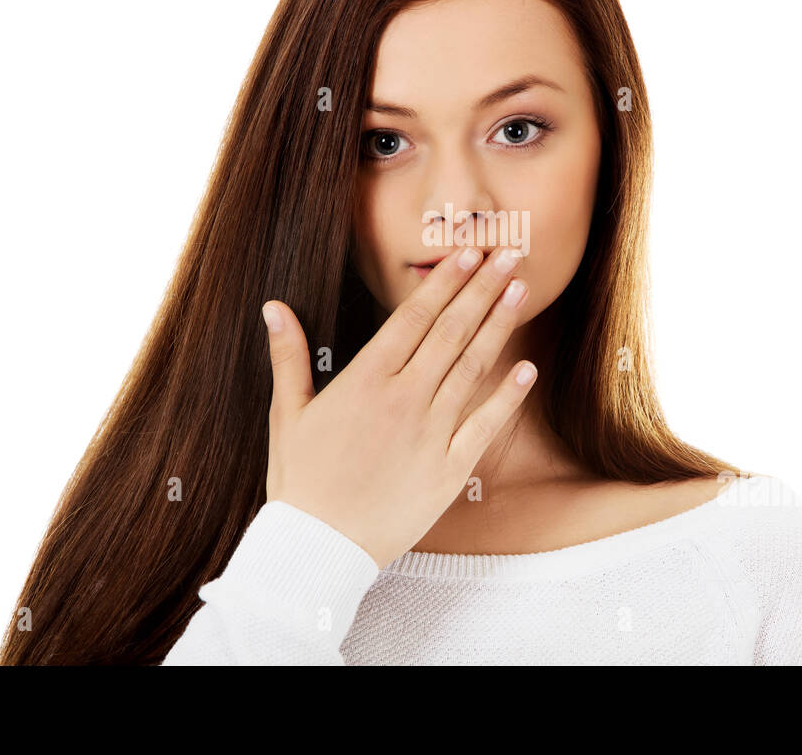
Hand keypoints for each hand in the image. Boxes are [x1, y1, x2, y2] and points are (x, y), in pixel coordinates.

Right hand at [261, 246, 534, 567]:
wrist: (319, 548)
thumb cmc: (300, 481)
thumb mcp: (287, 415)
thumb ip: (288, 356)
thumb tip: (274, 307)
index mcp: (365, 380)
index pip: (414, 317)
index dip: (445, 282)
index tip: (469, 252)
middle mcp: (403, 399)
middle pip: (451, 332)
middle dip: (482, 289)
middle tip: (509, 255)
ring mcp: (431, 434)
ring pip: (472, 368)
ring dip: (499, 327)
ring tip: (521, 292)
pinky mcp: (450, 469)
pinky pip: (485, 425)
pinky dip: (508, 396)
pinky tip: (527, 369)